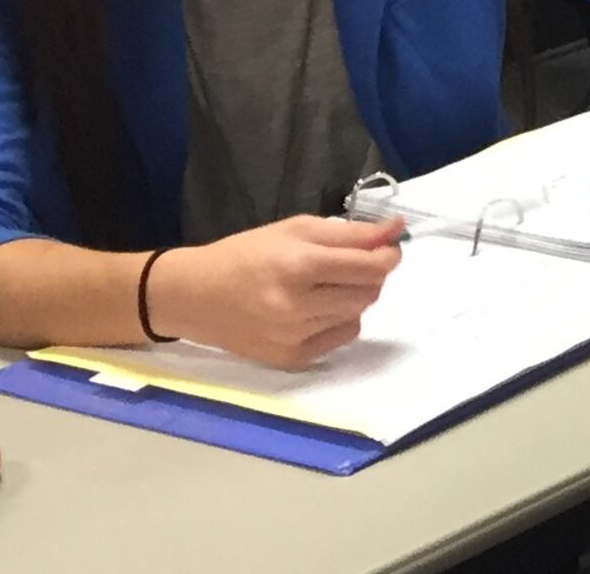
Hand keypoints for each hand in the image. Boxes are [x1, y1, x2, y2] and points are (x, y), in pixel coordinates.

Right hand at [156, 215, 403, 368]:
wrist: (192, 297)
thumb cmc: (245, 254)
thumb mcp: (295, 229)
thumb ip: (350, 232)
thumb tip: (397, 229)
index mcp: (298, 266)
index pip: (368, 266)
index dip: (388, 255)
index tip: (388, 248)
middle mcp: (297, 306)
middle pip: (368, 292)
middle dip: (372, 275)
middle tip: (353, 264)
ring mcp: (293, 338)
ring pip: (357, 314)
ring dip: (353, 296)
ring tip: (326, 285)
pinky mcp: (290, 360)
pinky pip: (341, 337)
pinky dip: (340, 321)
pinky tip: (315, 308)